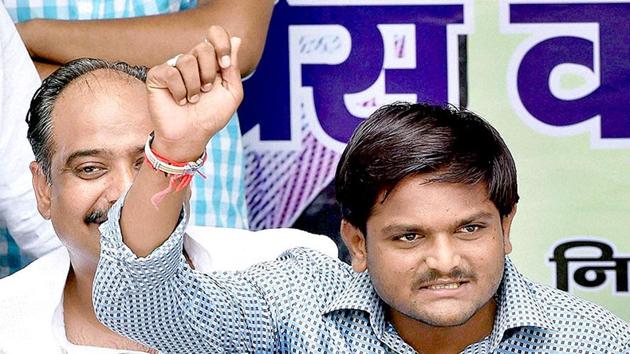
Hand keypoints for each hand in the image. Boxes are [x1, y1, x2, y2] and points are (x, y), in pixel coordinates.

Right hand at [145, 26, 242, 160]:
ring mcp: (173, 67)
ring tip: (192, 100)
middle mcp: (192, 61)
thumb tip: (236, 39)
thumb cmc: (211, 116)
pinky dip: (179, 90)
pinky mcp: (157, 76)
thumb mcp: (231, 93)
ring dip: (194, 86)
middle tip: (207, 91)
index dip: (222, 44)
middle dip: (210, 73)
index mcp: (210, 62)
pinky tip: (179, 100)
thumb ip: (233, 67)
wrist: (191, 135)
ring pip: (187, 61)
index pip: (216, 35)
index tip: (225, 65)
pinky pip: (170, 72)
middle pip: (203, 48)